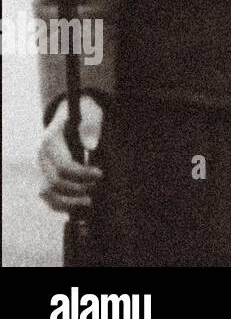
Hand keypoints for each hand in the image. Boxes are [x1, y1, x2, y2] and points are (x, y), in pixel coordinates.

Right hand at [38, 96, 103, 212]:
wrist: (72, 112)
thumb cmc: (84, 113)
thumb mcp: (91, 113)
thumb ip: (91, 127)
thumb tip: (91, 146)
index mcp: (51, 141)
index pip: (63, 166)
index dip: (82, 174)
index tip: (100, 174)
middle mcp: (42, 156)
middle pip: (55, 183)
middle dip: (78, 189)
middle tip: (97, 187)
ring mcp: (42, 167)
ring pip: (47, 193)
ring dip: (68, 202)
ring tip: (88, 202)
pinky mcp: (46, 174)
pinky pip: (48, 195)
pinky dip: (61, 204)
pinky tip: (78, 206)